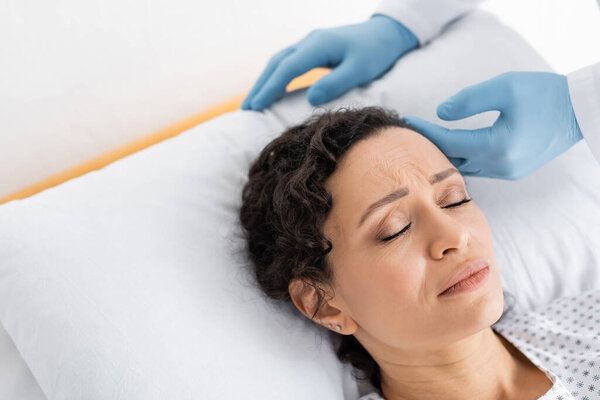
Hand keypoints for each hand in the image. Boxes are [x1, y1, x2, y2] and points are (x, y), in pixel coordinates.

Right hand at [241, 14, 417, 110]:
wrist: (386, 34)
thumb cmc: (376, 53)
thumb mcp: (361, 70)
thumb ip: (336, 83)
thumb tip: (310, 99)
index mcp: (319, 45)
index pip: (288, 68)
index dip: (271, 88)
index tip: (257, 106)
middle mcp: (310, 41)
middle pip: (276, 63)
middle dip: (260, 86)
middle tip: (246, 109)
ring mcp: (310, 43)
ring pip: (279, 61)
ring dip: (265, 81)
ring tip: (253, 102)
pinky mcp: (313, 48)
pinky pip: (287, 62)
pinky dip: (275, 76)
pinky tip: (272, 90)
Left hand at [404, 71, 583, 179]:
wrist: (579, 110)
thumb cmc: (543, 93)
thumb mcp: (504, 87)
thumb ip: (469, 100)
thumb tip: (440, 113)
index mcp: (497, 147)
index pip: (449, 142)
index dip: (425, 132)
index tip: (407, 121)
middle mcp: (501, 166)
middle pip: (453, 160)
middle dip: (431, 146)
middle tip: (411, 133)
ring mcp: (507, 172)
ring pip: (465, 167)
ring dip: (446, 154)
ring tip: (426, 139)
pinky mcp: (512, 171)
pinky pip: (479, 168)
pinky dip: (462, 158)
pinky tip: (451, 147)